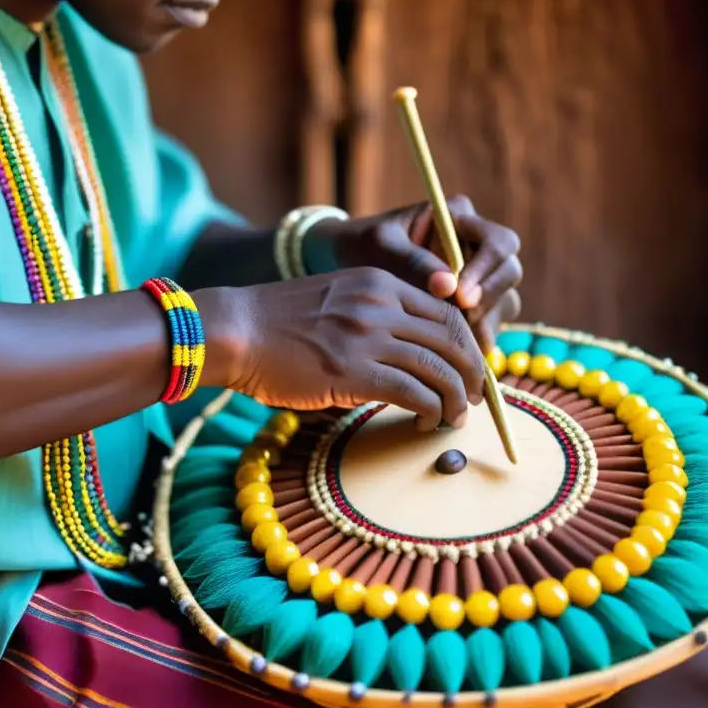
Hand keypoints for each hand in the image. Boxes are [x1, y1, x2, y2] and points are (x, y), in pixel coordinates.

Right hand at [194, 268, 484, 429]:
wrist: (233, 330)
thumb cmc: (276, 323)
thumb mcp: (335, 300)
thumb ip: (374, 317)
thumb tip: (408, 357)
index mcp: (379, 284)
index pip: (446, 312)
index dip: (467, 344)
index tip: (469, 368)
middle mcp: (381, 305)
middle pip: (453, 339)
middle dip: (471, 373)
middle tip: (474, 398)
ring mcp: (367, 337)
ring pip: (439, 369)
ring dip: (456, 399)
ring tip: (454, 418)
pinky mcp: (353, 372)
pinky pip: (414, 394)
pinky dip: (430, 412)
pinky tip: (424, 424)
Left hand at [311, 196, 521, 351]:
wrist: (350, 262)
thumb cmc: (365, 246)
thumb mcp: (381, 247)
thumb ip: (413, 262)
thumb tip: (448, 287)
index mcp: (460, 217)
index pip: (498, 242)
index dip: (486, 270)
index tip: (460, 295)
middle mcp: (478, 244)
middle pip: (509, 272)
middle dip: (488, 299)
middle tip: (459, 322)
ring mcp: (480, 276)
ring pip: (505, 301)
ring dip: (485, 323)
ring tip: (455, 343)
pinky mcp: (475, 304)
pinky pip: (490, 324)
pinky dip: (475, 339)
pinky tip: (454, 353)